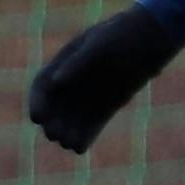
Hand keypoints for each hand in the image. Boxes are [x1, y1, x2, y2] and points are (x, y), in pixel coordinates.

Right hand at [29, 4, 184, 153]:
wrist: (148, 39)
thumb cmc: (120, 36)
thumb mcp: (97, 45)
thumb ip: (76, 63)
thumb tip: (55, 83)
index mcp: (64, 63)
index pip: (43, 86)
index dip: (37, 102)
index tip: (36, 118)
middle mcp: (74, 81)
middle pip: (55, 106)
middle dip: (52, 122)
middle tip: (53, 134)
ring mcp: (91, 93)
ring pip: (73, 118)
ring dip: (67, 131)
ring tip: (67, 144)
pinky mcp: (109, 104)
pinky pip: (93, 123)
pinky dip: (85, 135)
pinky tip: (79, 148)